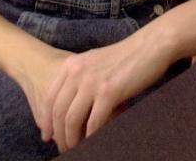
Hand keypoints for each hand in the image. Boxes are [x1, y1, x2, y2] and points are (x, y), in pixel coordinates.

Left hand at [40, 33, 172, 151]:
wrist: (149, 46)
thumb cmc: (124, 57)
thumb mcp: (94, 62)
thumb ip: (79, 79)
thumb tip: (70, 104)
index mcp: (71, 65)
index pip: (49, 98)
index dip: (46, 120)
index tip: (47, 136)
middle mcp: (77, 72)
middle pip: (58, 111)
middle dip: (59, 134)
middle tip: (63, 147)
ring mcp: (92, 82)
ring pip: (72, 120)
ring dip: (72, 139)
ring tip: (75, 149)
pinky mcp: (108, 92)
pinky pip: (94, 122)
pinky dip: (91, 137)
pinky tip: (93, 142)